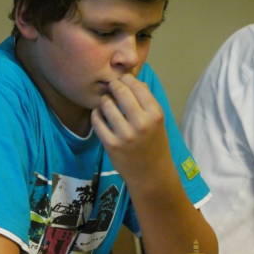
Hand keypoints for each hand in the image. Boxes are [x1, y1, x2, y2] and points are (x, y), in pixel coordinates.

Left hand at [90, 74, 169, 188]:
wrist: (151, 174)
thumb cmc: (154, 143)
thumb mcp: (157, 121)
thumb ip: (146, 101)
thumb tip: (130, 79)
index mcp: (155, 114)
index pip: (138, 86)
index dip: (127, 79)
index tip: (123, 79)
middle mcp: (141, 124)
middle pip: (120, 91)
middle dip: (113, 85)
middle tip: (111, 87)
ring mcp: (125, 135)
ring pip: (106, 104)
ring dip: (104, 100)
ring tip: (106, 102)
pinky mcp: (111, 145)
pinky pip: (97, 121)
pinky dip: (96, 114)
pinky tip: (100, 115)